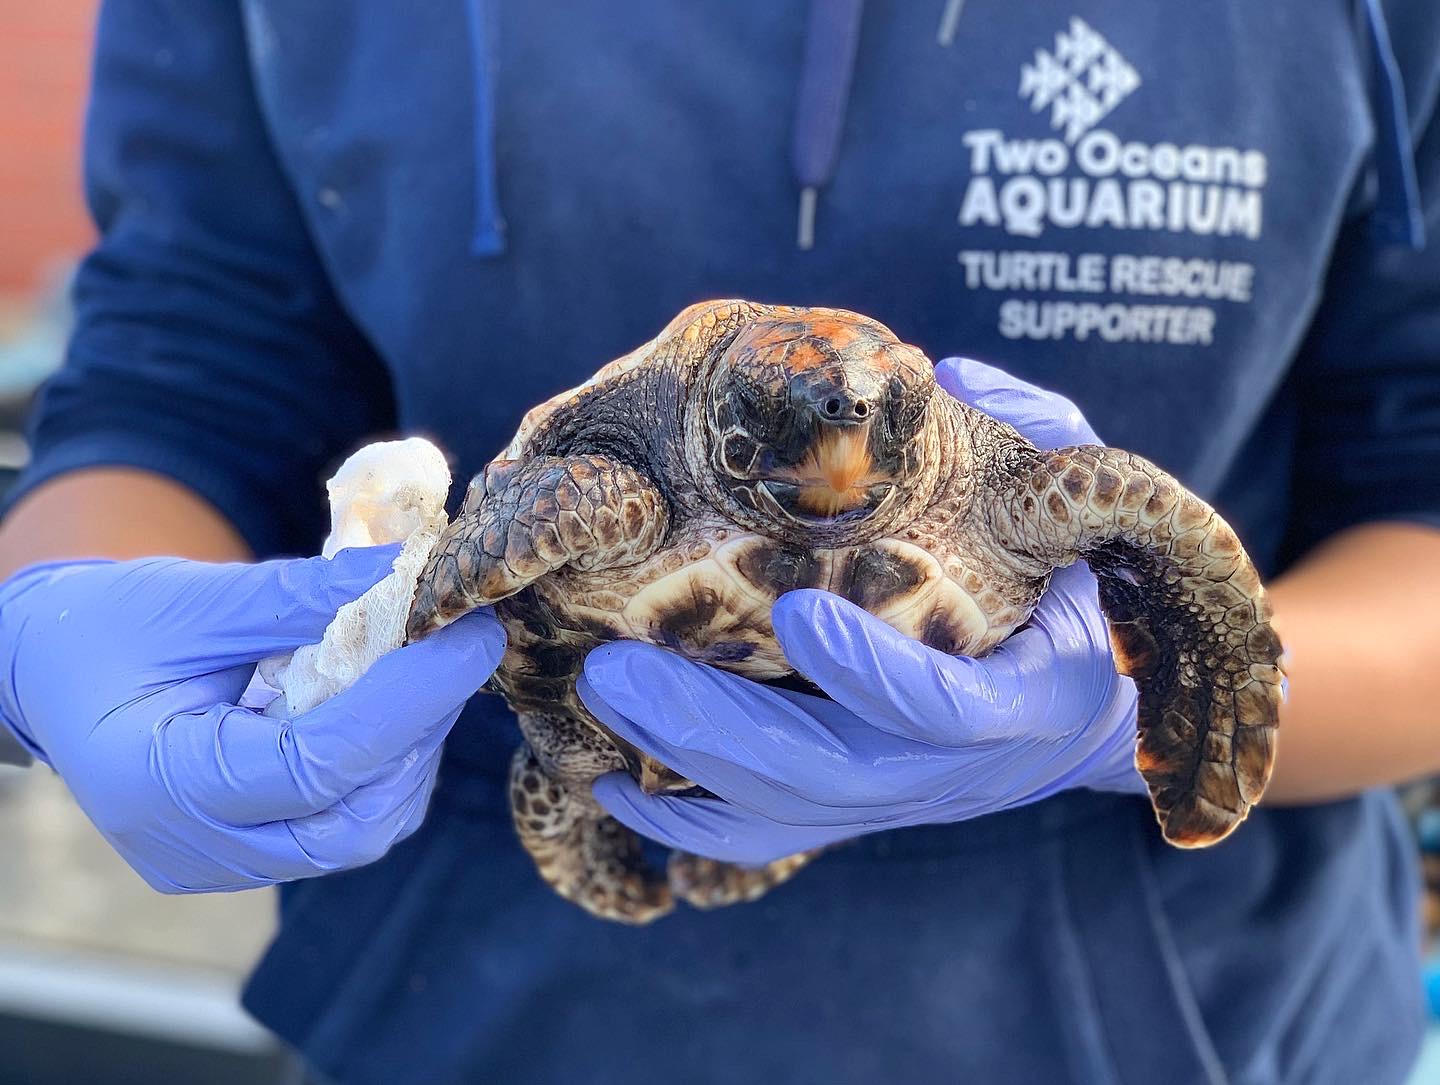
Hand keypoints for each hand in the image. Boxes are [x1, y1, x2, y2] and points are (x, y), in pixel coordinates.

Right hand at [0, 548, 503, 891]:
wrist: (47, 669)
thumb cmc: (104, 626)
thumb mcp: (195, 597)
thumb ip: (305, 596)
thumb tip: (414, 574)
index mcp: (163, 785)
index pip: (320, 764)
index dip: (411, 701)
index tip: (473, 637)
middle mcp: (195, 846)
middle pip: (356, 820)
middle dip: (422, 730)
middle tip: (459, 645)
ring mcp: (224, 860)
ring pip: (362, 828)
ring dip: (412, 747)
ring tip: (424, 664)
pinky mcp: (251, 849)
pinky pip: (344, 820)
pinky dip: (383, 762)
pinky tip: (388, 698)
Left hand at [579, 358, 1142, 863]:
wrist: (1087, 708)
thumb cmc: (1077, 587)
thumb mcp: (1079, 511)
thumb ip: (1041, 437)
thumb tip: (944, 381)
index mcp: (1033, 696)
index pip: (949, 708)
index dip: (875, 674)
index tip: (797, 610)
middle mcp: (957, 771)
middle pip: (828, 776)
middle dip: (715, 728)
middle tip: (614, 667)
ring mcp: (899, 800)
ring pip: (780, 811)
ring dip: (679, 758)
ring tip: (598, 690)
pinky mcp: (854, 813)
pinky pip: (764, 837)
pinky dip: (684, 821)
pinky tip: (613, 785)